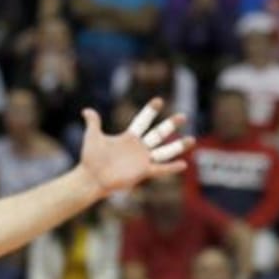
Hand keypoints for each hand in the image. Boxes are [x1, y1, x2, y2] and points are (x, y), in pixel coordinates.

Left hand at [77, 98, 193, 195]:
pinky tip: (184, 164)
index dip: (150, 111)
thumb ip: (93, 122)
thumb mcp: (92, 137)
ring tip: (192, 140)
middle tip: (183, 116)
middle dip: (170, 125)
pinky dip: (171, 167)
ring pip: (164, 151)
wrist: (91, 178)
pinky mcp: (142, 172)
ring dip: (177, 146)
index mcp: (129, 138)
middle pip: (158, 134)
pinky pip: (160, 169)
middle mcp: (139, 148)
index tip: (159, 100)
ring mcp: (142, 160)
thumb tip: (86, 110)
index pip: (142, 121)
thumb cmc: (90, 159)